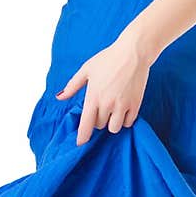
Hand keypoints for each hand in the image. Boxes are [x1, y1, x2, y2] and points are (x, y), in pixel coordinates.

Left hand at [55, 31, 151, 146]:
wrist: (133, 53)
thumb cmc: (108, 59)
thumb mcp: (86, 69)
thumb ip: (72, 86)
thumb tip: (60, 98)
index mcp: (93, 96)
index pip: (86, 124)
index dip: (82, 136)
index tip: (80, 143)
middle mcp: (107, 104)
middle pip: (100, 126)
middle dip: (98, 120)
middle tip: (101, 108)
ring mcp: (122, 105)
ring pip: (114, 128)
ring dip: (111, 123)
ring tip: (112, 111)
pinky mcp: (135, 105)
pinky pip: (128, 123)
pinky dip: (124, 120)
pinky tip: (123, 110)